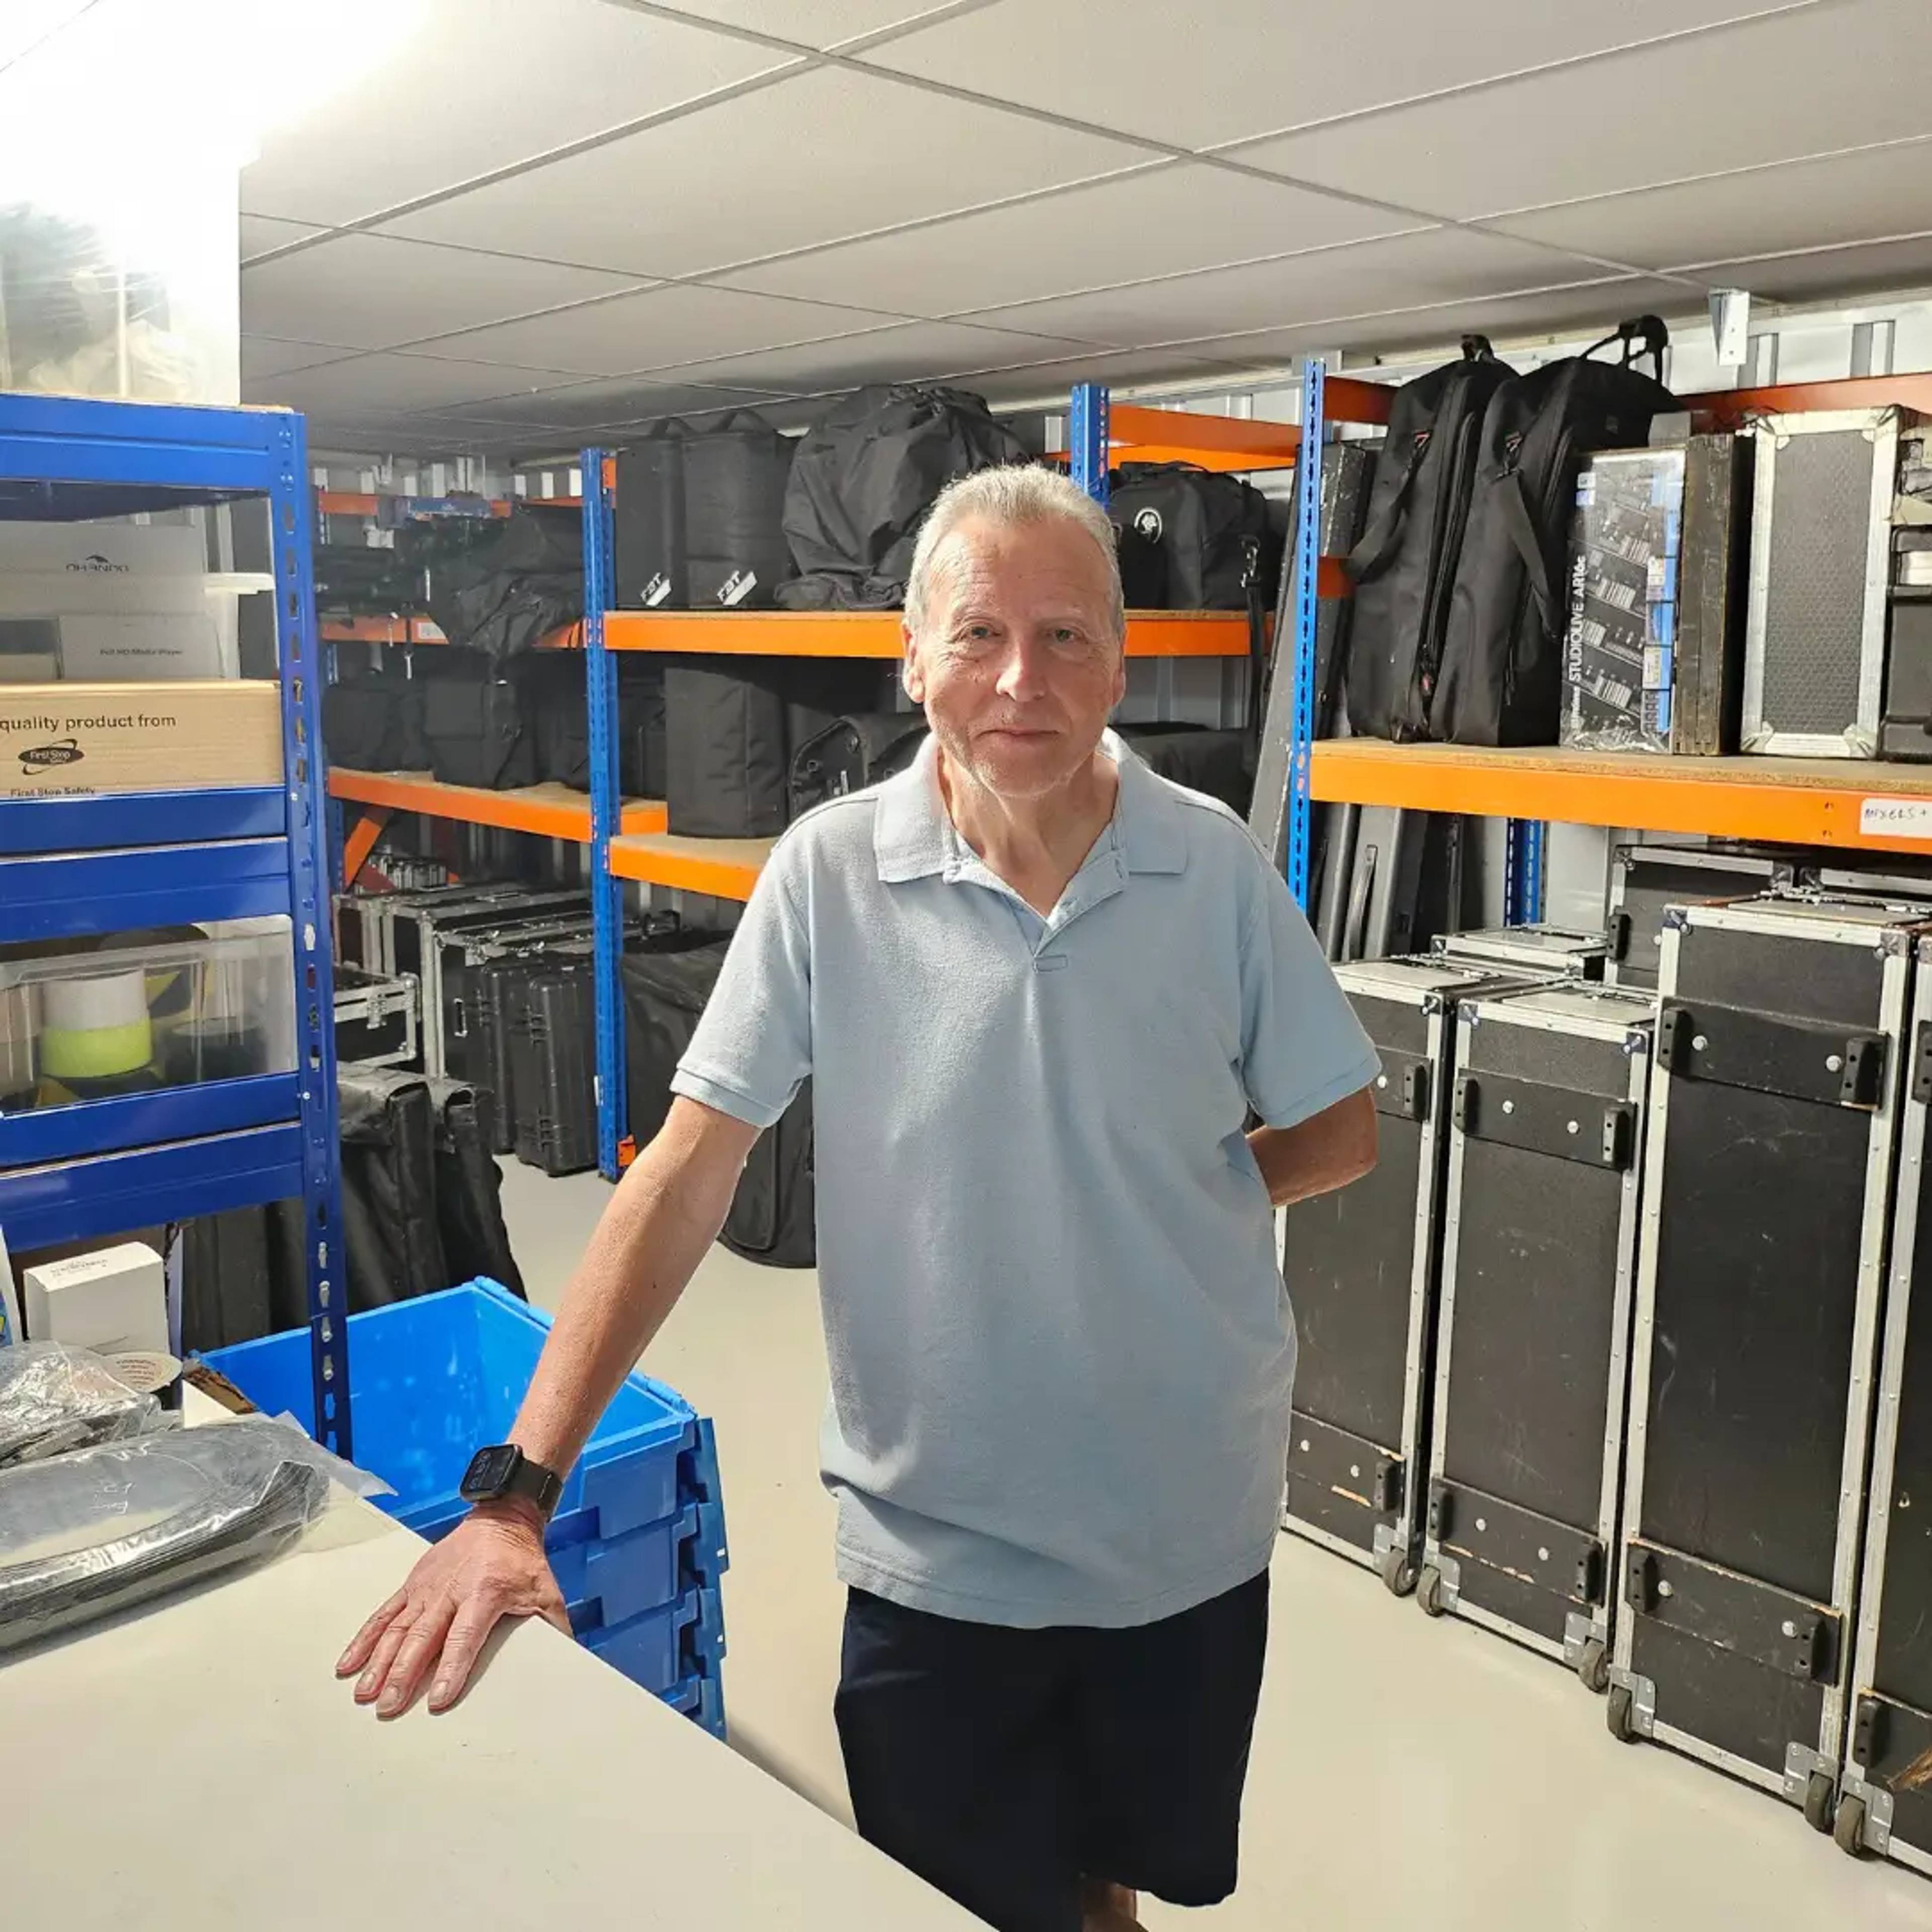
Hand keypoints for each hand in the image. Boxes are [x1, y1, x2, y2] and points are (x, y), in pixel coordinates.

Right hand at [336, 1501, 569, 1717]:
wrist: (501, 1517)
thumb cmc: (522, 1560)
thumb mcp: (545, 1590)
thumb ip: (553, 1626)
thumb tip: (568, 1661)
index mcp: (484, 1593)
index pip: (464, 1637)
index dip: (451, 1669)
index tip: (437, 1700)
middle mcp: (449, 1591)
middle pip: (422, 1637)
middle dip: (403, 1674)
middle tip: (388, 1707)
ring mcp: (426, 1588)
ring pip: (397, 1628)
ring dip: (378, 1663)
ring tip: (364, 1694)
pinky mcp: (411, 1584)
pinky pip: (383, 1614)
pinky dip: (364, 1638)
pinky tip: (349, 1664)